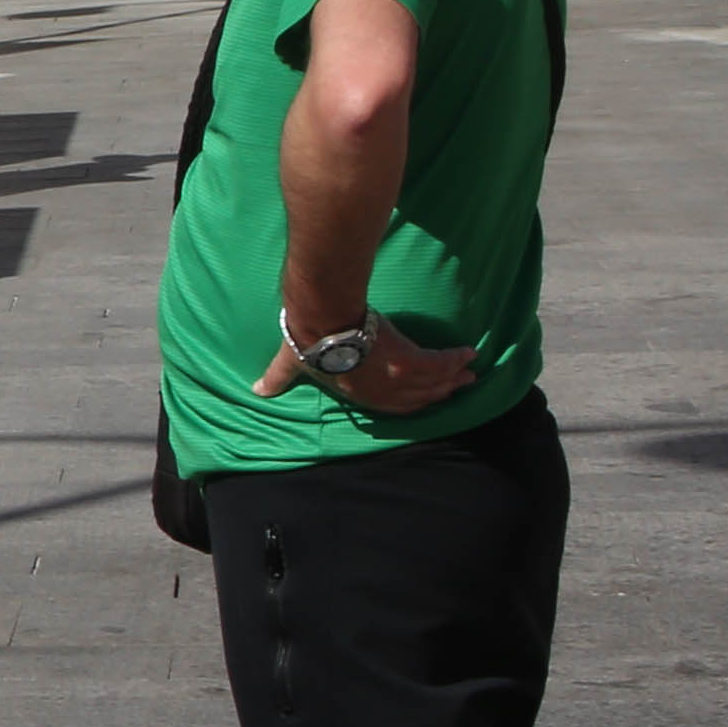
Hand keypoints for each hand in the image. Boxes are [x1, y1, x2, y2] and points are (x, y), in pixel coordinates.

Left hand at [253, 316, 480, 415]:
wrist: (320, 319)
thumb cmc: (305, 340)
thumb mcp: (290, 363)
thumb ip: (277, 377)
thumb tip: (257, 391)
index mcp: (357, 394)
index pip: (393, 406)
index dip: (414, 404)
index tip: (430, 398)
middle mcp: (380, 391)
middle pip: (420, 396)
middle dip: (442, 392)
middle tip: (462, 385)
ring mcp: (395, 377)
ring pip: (433, 381)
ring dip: (454, 377)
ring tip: (470, 371)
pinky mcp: (406, 359)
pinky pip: (439, 363)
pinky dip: (455, 359)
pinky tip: (469, 353)